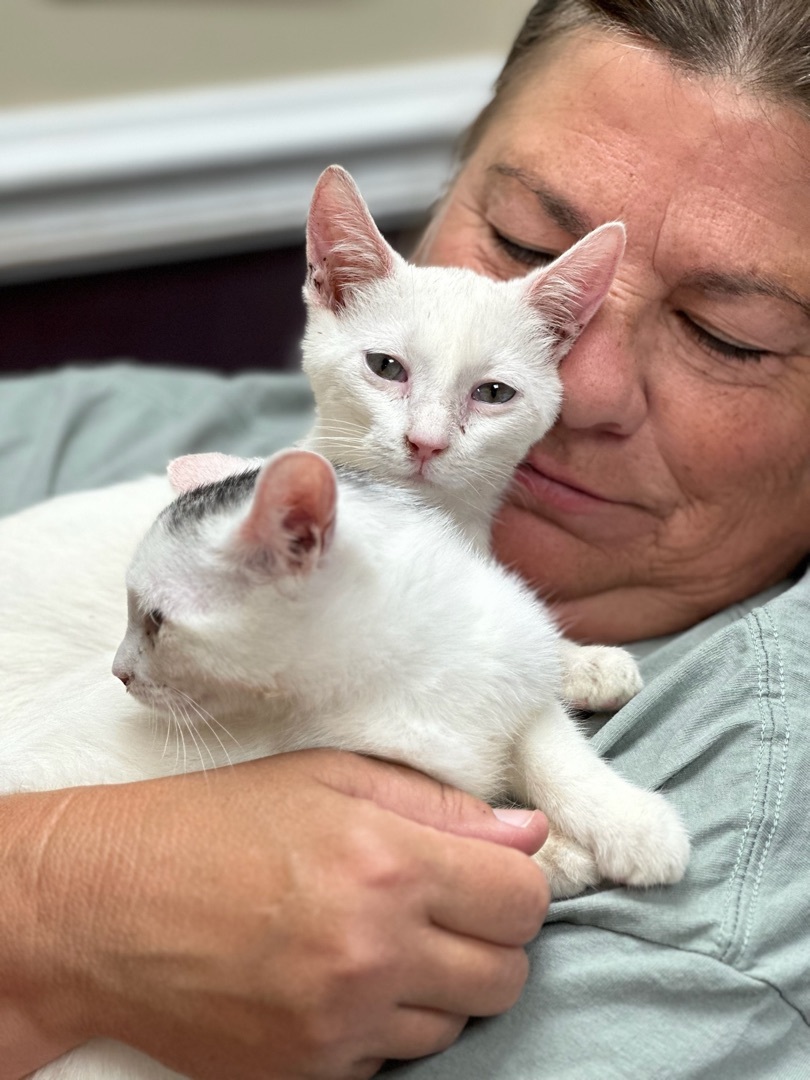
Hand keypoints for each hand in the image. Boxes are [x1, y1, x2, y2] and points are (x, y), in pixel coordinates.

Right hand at [3, 750, 548, 1079]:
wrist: (106, 907)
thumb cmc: (215, 824)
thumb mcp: (327, 778)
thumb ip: (438, 803)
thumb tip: (529, 831)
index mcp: (385, 863)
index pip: (522, 898)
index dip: (515, 881)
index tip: (487, 871)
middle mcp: (373, 952)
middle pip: (507, 972)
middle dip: (491, 937)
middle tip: (442, 906)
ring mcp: (340, 1025)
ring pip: (458, 1023)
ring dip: (439, 984)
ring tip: (382, 942)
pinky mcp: (308, 1074)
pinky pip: (395, 1062)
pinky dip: (386, 1025)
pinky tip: (341, 982)